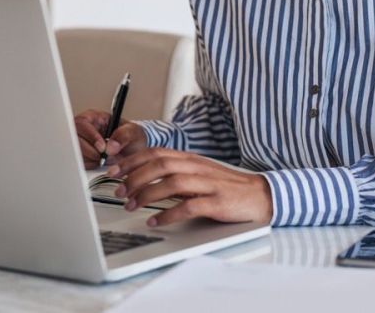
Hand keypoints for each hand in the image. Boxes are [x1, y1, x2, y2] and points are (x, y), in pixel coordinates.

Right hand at [73, 109, 147, 168]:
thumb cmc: (132, 136)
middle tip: (102, 157)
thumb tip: (110, 146)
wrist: (133, 150)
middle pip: (74, 138)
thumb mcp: (132, 132)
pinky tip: (98, 163)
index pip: (83, 123)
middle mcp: (85, 128)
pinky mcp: (81, 154)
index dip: (91, 136)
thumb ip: (123, 136)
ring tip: (103, 159)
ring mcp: (81, 141)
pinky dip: (88, 164)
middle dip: (89, 150)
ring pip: (75, 151)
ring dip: (89, 159)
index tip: (102, 147)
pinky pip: (78, 160)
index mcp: (95, 117)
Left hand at [107, 148, 272, 226]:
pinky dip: (168, 214)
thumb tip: (143, 178)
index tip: (114, 170)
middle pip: (159, 165)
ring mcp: (207, 184)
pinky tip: (155, 221)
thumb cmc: (225, 186)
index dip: (132, 160)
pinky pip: (188, 207)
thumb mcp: (197, 173)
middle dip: (134, 177)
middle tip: (119, 191)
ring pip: (171, 183)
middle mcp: (196, 168)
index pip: (155, 153)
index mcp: (190, 159)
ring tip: (131, 206)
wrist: (260, 195)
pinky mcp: (216, 202)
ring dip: (147, 194)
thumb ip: (174, 173)